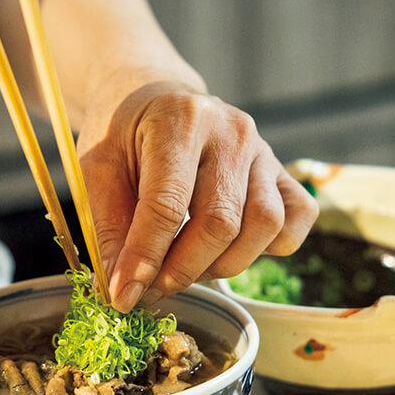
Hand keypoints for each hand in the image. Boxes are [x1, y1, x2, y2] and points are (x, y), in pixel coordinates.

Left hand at [78, 81, 318, 312]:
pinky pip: (295, 219)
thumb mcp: (98, 169)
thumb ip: (110, 226)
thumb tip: (124, 289)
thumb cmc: (125, 134)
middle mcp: (232, 132)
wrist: (156, 98)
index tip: (126, 295)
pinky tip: (231, 246)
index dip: (146, 257)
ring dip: (224, 263)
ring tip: (188, 266)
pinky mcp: (283, 170)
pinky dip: (269, 247)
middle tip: (154, 288)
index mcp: (180, 121)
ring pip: (264, 225)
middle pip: (221, 222)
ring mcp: (264, 150)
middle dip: (184, 269)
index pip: (167, 203)